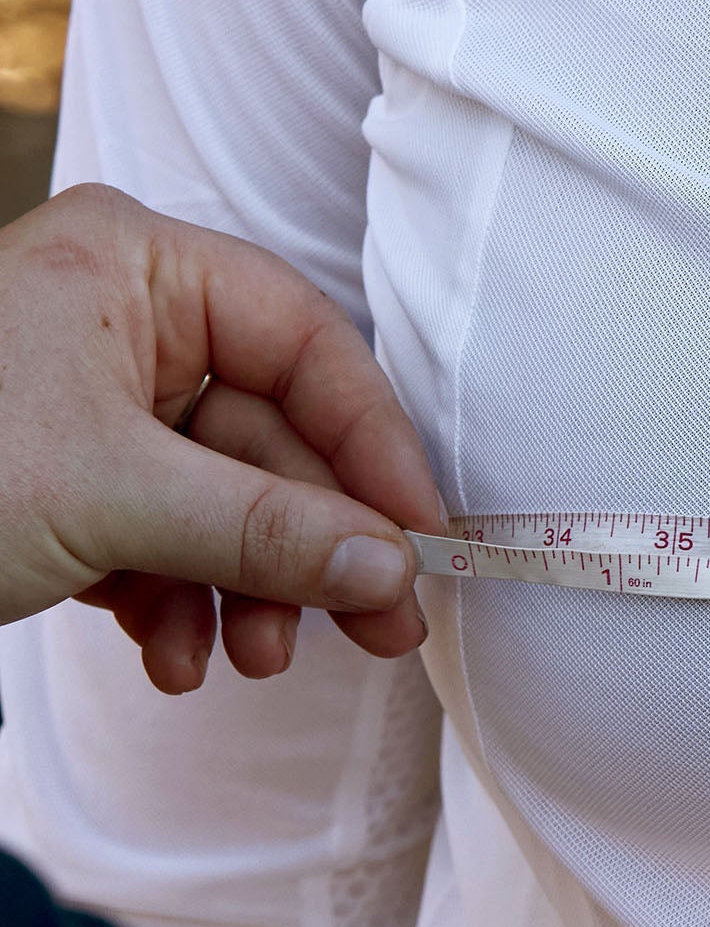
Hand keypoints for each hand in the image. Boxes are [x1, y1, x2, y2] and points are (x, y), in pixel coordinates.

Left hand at [0, 184, 442, 690]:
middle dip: (311, 547)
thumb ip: (271, 530)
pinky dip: (180, 602)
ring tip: (249, 662)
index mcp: (137, 264)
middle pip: (274, 434)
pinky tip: (172, 657)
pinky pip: (167, 532)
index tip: (422, 537)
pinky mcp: (69, 476)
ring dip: (248, 591)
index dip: (373, 445)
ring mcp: (93, 400)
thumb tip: (393, 567)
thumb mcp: (115, 500)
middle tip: (377, 631)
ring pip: (226, 497)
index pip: (307, 345)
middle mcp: (124, 318)